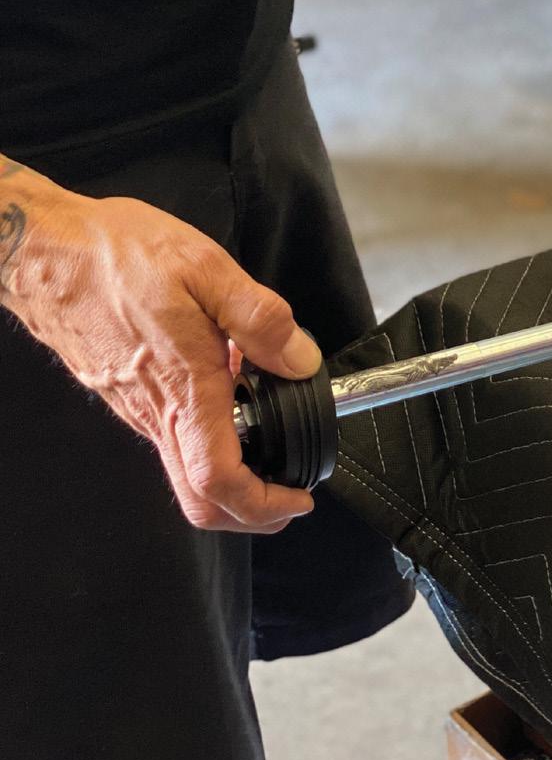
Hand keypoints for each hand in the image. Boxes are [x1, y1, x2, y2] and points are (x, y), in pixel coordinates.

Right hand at [2, 165, 318, 532]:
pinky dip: (208, 441)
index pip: (218, 480)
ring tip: (272, 442)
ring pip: (185, 470)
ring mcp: (136, 408)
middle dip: (251, 511)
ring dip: (233, 476)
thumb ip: (261, 319)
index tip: (298, 500)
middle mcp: (155, 413)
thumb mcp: (206, 270)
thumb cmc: (116, 255)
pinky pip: (171, 437)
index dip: (263, 504)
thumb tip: (301, 360)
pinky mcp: (126, 395)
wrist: (42, 248)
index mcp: (183, 389)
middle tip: (290, 494)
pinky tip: (231, 399)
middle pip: (200, 497)